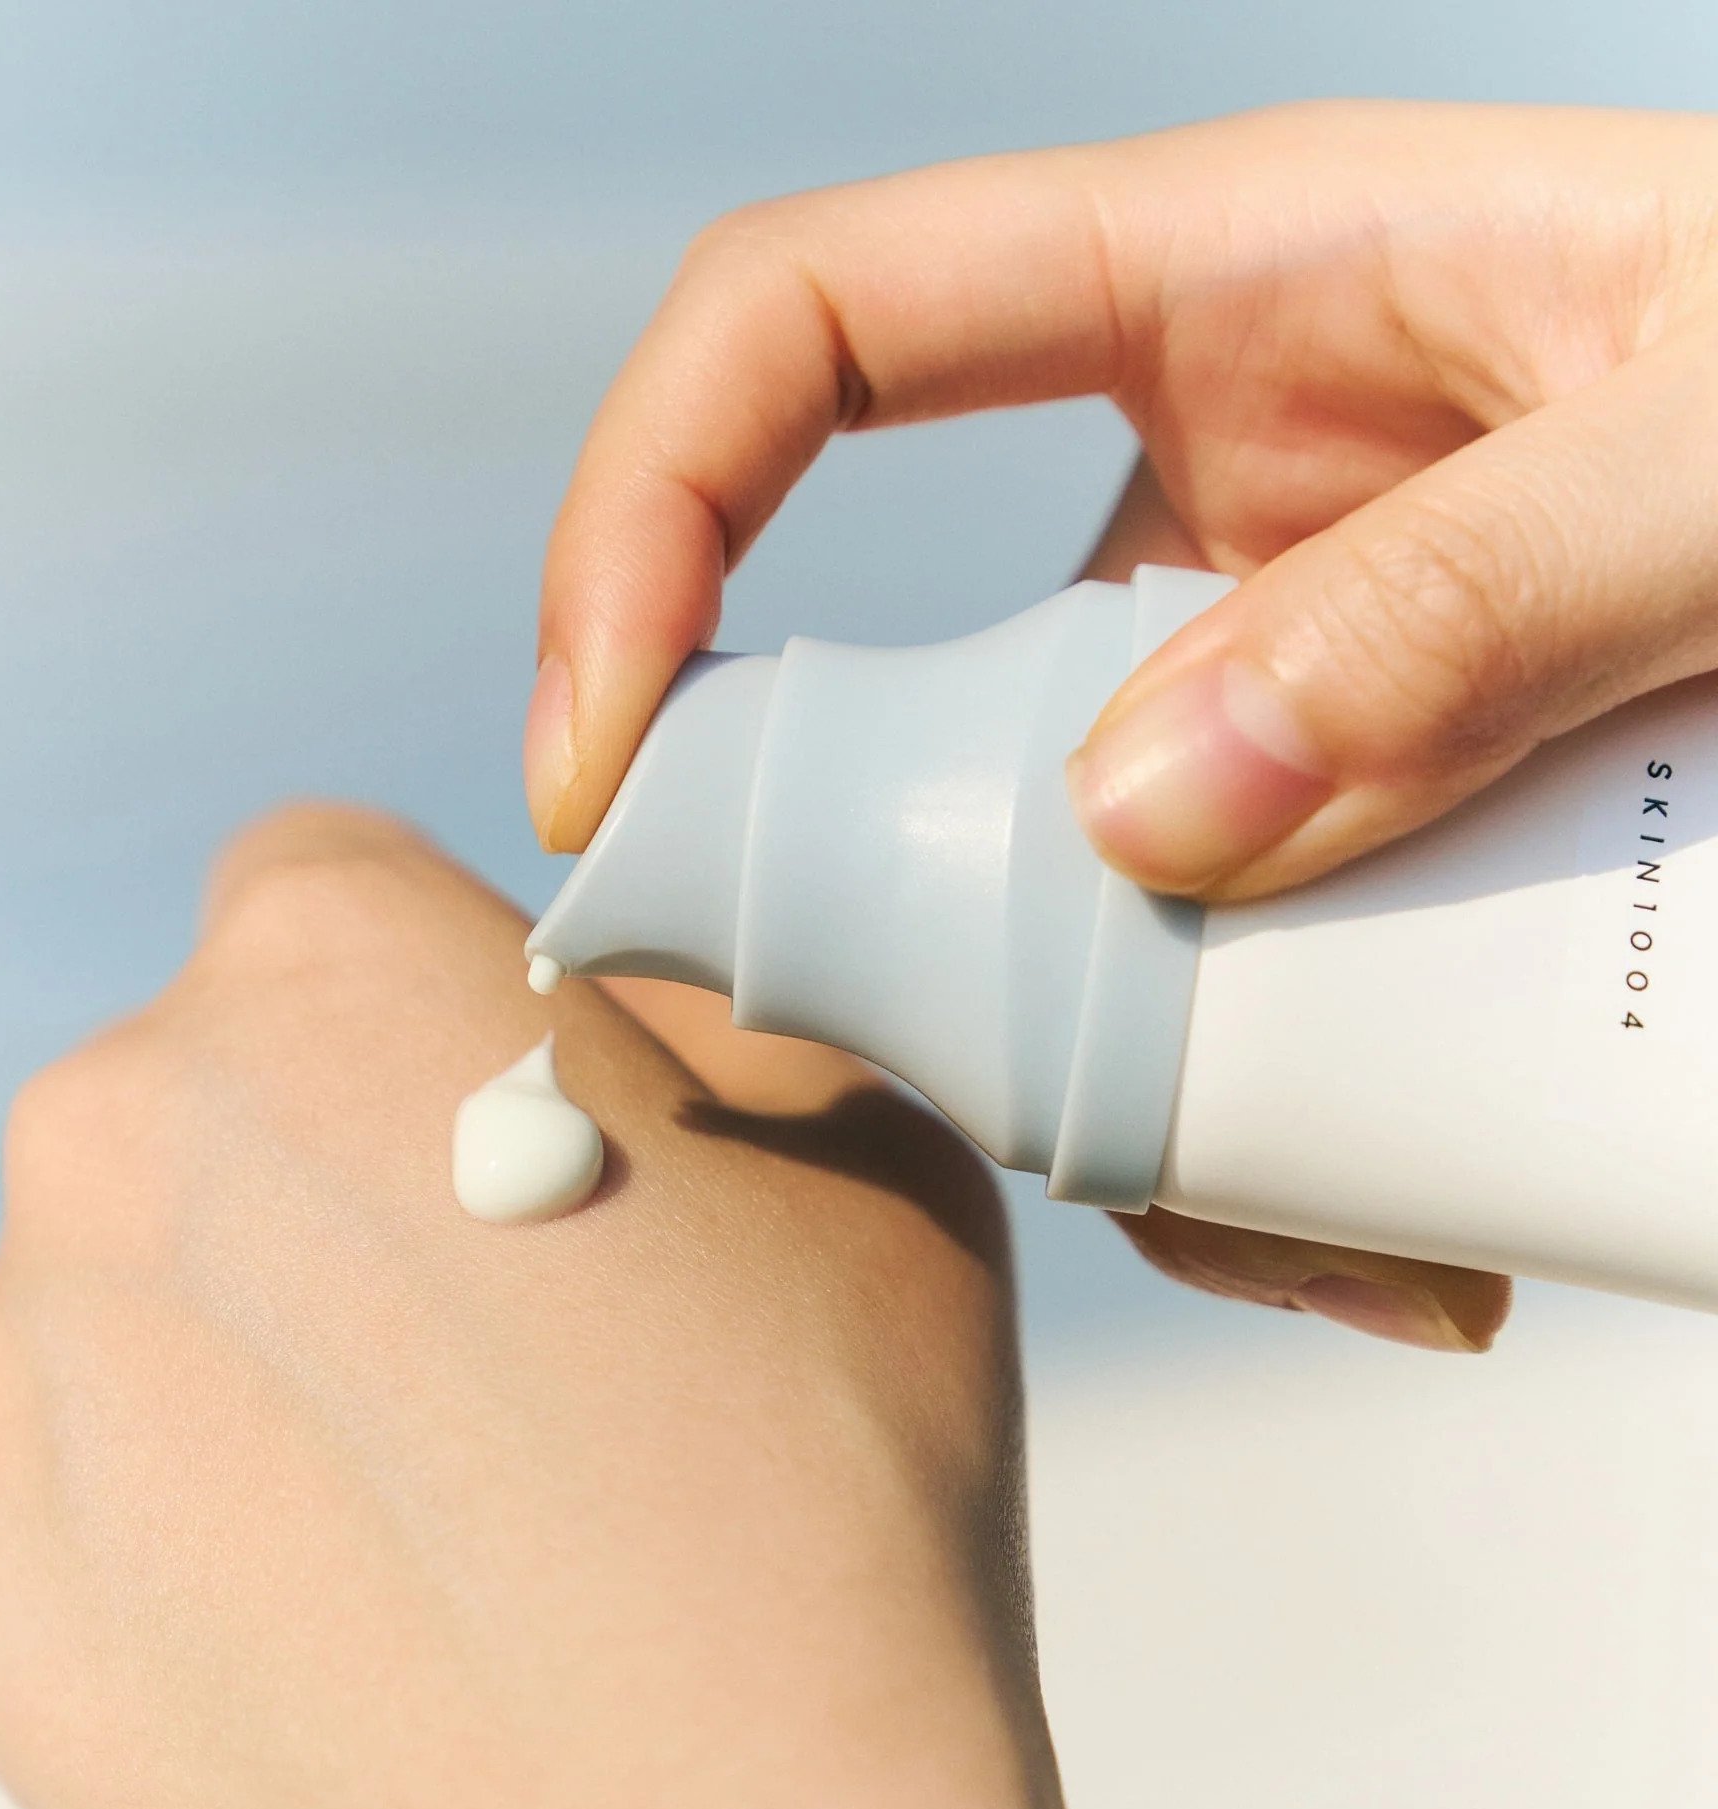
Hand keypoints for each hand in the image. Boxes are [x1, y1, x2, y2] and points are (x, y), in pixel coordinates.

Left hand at [0, 806, 1128, 1808]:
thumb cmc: (822, 1483)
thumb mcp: (855, 1125)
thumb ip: (687, 1000)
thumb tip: (591, 997)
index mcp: (325, 956)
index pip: (332, 878)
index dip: (439, 989)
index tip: (517, 1114)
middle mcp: (116, 1115)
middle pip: (216, 1077)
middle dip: (341, 1153)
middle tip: (503, 1331)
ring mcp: (14, 1348)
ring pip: (139, 1274)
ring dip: (254, 1332)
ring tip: (432, 1498)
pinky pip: (68, 1462)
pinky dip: (176, 1503)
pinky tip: (340, 1605)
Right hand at [526, 100, 1717, 1347]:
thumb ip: (1485, 591)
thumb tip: (1149, 817)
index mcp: (1213, 283)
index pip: (791, 334)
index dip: (639, 520)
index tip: (605, 763)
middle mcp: (1198, 487)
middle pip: (876, 677)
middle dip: (851, 893)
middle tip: (932, 1082)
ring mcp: (1256, 673)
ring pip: (1044, 901)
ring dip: (1106, 1088)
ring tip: (1323, 1234)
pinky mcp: (1334, 828)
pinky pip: (1200, 994)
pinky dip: (1259, 1153)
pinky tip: (1408, 1244)